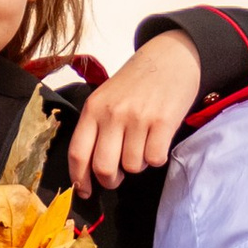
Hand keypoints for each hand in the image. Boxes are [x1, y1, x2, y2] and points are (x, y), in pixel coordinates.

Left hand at [64, 31, 203, 193]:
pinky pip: (155, 159)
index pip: (77, 153)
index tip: (84, 191)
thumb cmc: (136, 82)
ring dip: (138, 164)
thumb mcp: (107, 97)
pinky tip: (157, 141)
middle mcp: (112, 114)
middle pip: (103, 167)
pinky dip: (156, 157)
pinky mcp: (163, 122)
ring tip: (142, 145)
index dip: (79, 179)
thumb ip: (96, 127)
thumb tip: (90, 170)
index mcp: (93, 109)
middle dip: (110, 180)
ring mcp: (138, 118)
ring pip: (132, 166)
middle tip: (117, 177)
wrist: (170, 56)